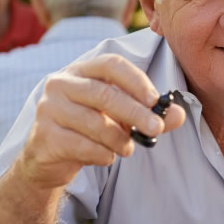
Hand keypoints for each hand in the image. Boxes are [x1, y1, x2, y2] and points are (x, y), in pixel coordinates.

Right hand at [13, 54, 186, 189]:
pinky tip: (107, 157)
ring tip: (128, 149)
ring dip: (119, 139)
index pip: (111, 64)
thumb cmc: (89, 131)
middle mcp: (60, 84)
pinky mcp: (44, 136)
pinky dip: (102, 154)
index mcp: (80, 71)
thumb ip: (150, 115)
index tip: (155, 100)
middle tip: (156, 128)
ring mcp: (48, 109)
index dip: (135, 80)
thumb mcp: (121, 119)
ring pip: (94, 123)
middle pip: (103, 94)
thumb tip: (179, 115)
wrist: (48, 160)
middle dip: (135, 113)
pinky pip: (81, 146)